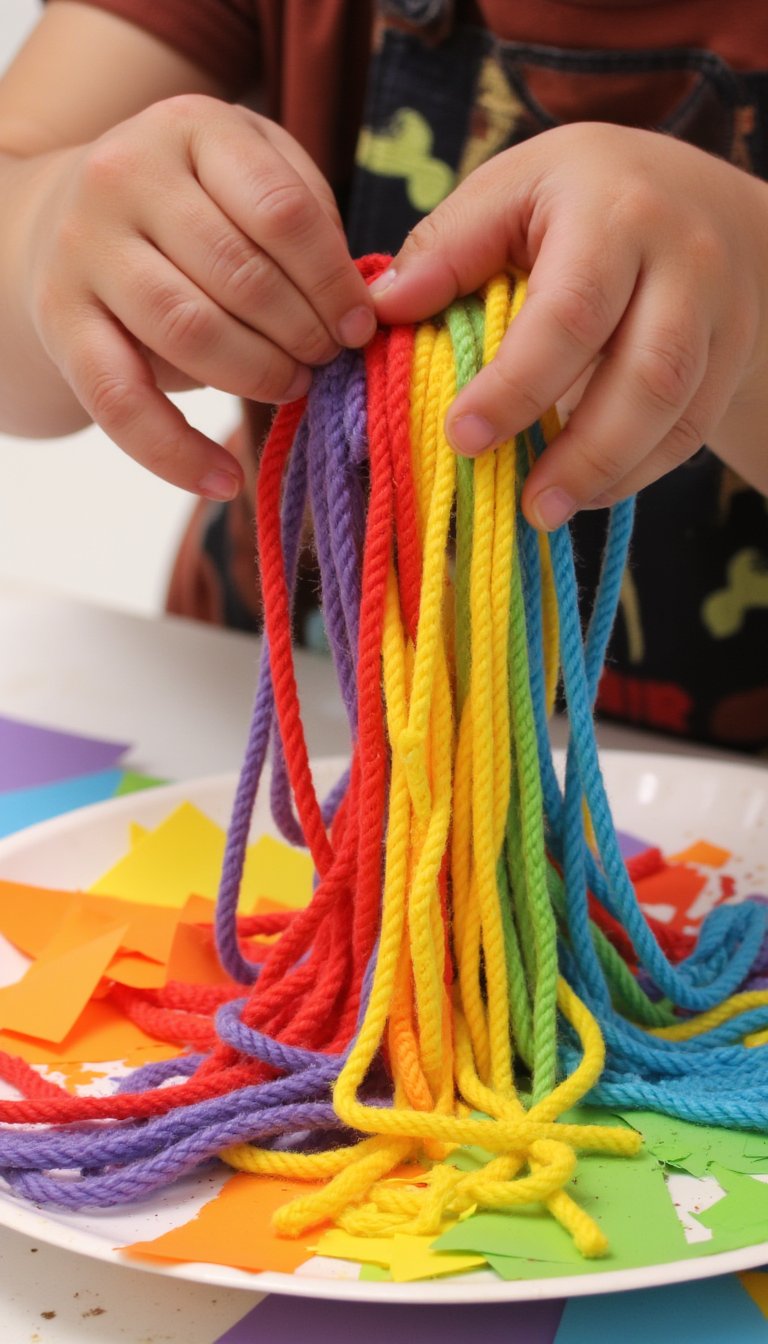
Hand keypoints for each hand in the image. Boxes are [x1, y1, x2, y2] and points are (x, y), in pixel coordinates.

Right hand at [23, 96, 374, 495]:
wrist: (69, 218)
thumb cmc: (195, 205)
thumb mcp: (254, 176)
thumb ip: (309, 223)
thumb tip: (364, 309)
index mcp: (192, 129)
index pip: (281, 211)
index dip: (332, 281)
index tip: (361, 326)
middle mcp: (126, 177)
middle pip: (238, 276)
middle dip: (301, 333)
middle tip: (326, 360)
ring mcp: (85, 249)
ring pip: (188, 331)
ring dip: (257, 375)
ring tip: (291, 387)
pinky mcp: (61, 322)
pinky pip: (120, 402)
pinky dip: (176, 454)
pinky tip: (225, 480)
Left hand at [371, 123, 767, 526]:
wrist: (704, 202)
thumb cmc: (581, 198)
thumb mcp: (514, 191)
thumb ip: (449, 248)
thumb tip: (380, 310)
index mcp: (610, 210)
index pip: (569, 310)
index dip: (516, 383)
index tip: (462, 437)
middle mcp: (680, 256)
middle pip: (645, 369)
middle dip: (581, 448)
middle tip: (523, 504)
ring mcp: (718, 310)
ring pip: (676, 407)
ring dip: (610, 471)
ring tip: (546, 511)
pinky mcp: (733, 355)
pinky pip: (692, 428)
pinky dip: (638, 471)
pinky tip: (586, 493)